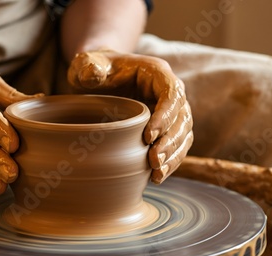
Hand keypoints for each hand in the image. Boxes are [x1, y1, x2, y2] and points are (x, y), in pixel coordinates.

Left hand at [68, 50, 192, 183]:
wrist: (100, 77)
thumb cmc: (95, 68)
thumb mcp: (87, 63)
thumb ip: (88, 66)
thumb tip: (92, 75)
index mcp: (157, 73)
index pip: (171, 94)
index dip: (165, 116)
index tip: (148, 137)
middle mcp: (170, 91)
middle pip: (182, 118)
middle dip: (170, 142)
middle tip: (153, 161)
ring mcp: (171, 110)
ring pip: (184, 134)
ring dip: (173, 155)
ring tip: (157, 174)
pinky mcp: (167, 127)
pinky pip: (177, 145)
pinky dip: (170, 161)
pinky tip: (157, 176)